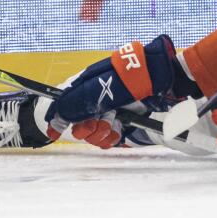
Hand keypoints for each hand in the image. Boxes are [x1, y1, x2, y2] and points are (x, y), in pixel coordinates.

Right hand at [50, 35, 195, 147]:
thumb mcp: (99, 89)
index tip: (53, 133)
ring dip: (100, 133)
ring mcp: (112, 109)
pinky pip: (110, 137)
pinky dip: (111, 137)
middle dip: (85, 127)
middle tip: (96, 123)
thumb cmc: (130, 80)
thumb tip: (57, 116)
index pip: (66, 104)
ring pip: (94, 132)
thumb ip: (77, 103)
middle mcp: (98, 98)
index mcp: (87, 85)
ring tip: (112, 126)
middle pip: (79, 122)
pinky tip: (118, 132)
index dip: (58, 118)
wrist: (163, 80)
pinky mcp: (126, 120)